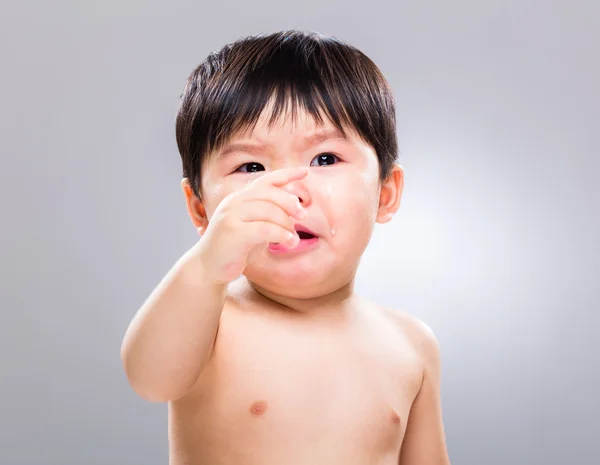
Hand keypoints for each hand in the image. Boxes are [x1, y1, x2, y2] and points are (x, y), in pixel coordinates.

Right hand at [194, 167, 308, 284]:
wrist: (208, 267)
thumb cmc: (235, 248)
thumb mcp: (253, 227)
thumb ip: (268, 215)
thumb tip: (296, 208)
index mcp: (240, 198)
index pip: (265, 180)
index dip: (286, 174)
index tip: (304, 171)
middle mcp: (234, 202)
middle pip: (270, 194)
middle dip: (290, 203)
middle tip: (303, 215)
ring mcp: (231, 216)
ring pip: (269, 211)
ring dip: (287, 224)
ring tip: (294, 239)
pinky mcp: (233, 232)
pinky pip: (265, 229)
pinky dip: (281, 234)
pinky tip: (288, 242)